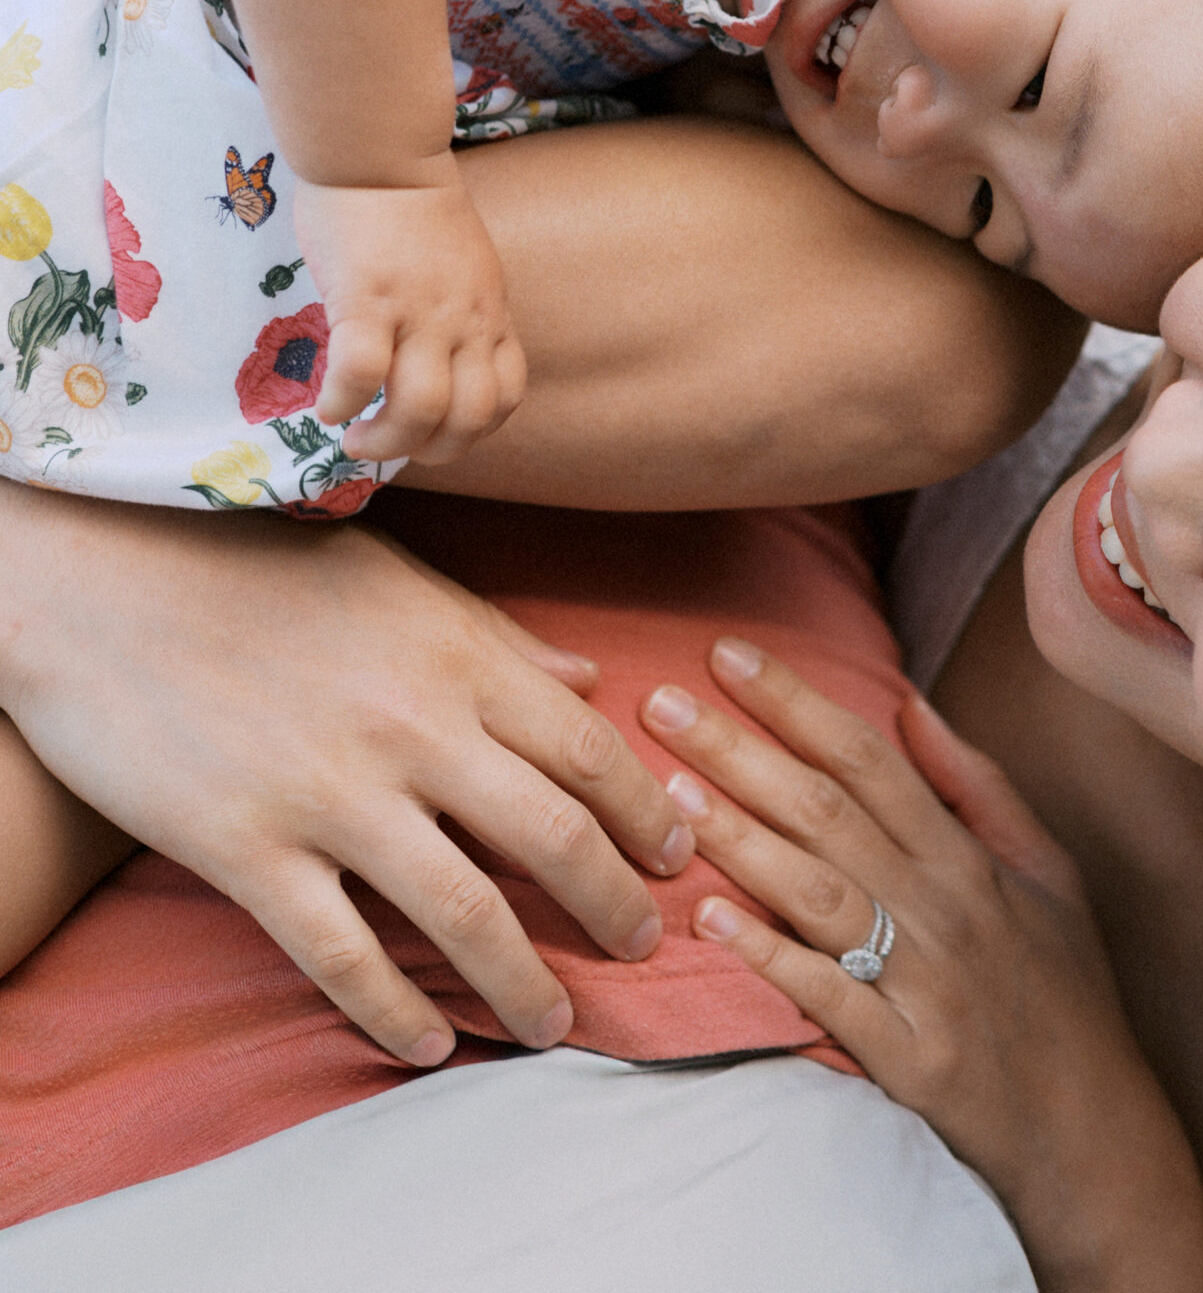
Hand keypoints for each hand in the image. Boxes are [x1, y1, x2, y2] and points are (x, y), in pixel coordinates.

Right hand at [0, 484, 693, 1063]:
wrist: (110, 586)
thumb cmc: (262, 570)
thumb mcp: (400, 581)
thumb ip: (501, 639)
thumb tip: (594, 679)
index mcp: (458, 655)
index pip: (589, 750)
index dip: (648, 814)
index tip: (680, 855)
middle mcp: (415, 728)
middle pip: (554, 836)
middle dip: (614, 905)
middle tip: (644, 948)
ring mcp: (332, 794)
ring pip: (464, 912)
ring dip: (524, 981)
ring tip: (555, 1022)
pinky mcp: (250, 850)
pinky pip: (343, 955)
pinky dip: (398, 1011)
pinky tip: (430, 1043)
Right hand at [297, 163, 525, 462]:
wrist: (380, 152)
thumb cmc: (412, 209)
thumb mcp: (463, 268)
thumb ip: (459, 316)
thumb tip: (434, 365)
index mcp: (490, 313)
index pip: (506, 396)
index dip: (471, 433)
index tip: (431, 434)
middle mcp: (465, 318)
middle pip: (468, 418)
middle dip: (428, 452)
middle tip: (387, 445)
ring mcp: (419, 309)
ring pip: (420, 407)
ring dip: (384, 441)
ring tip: (354, 437)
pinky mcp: (368, 296)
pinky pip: (361, 373)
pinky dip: (341, 403)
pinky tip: (326, 405)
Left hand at [642, 641, 1202, 1292]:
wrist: (1097, 1134)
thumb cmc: (1064, 995)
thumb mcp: (1048, 872)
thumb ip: (978, 786)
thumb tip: (912, 705)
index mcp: (966, 856)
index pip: (868, 756)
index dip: (796, 699)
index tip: (728, 652)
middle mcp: (943, 907)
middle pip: (828, 811)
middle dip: (743, 750)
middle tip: (664, 700)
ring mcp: (925, 983)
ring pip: (821, 893)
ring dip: (742, 839)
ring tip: (670, 793)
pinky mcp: (910, 1059)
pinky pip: (832, 1000)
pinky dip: (773, 959)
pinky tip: (713, 921)